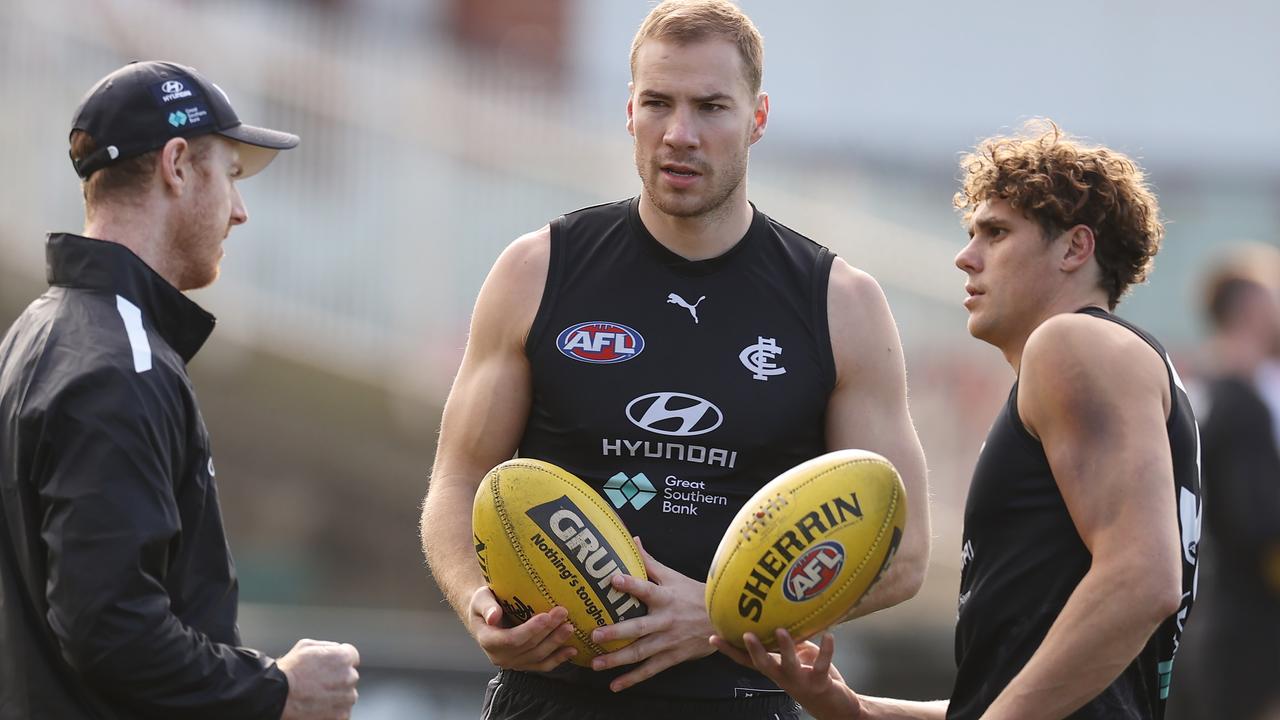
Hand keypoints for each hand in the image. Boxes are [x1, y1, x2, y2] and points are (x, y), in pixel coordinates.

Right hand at [277, 639, 359, 719]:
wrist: (278, 696)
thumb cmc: (290, 671)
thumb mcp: (306, 645)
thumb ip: (327, 646)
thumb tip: (336, 649)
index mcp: (343, 658)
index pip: (352, 657)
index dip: (339, 661)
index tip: (331, 666)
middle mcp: (349, 677)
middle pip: (349, 676)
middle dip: (338, 678)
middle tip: (319, 682)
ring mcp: (346, 697)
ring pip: (347, 695)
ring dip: (337, 695)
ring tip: (317, 695)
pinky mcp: (341, 715)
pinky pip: (343, 711)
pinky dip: (334, 710)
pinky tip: (319, 706)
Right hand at [468, 586, 576, 670]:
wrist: (485, 618)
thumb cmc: (484, 604)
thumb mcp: (481, 599)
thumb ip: (487, 607)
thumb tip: (493, 616)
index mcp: (488, 640)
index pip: (512, 639)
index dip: (530, 630)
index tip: (546, 616)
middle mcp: (500, 656)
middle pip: (529, 647)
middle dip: (548, 631)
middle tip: (563, 614)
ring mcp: (514, 663)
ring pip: (538, 656)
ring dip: (556, 643)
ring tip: (570, 628)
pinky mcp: (525, 664)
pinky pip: (543, 664)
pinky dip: (558, 658)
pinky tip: (572, 650)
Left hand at [589, 538, 714, 690]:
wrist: (722, 620)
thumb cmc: (694, 595)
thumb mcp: (674, 577)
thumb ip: (650, 562)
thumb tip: (633, 540)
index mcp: (666, 597)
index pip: (647, 589)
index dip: (631, 584)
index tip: (613, 579)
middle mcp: (666, 620)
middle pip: (639, 627)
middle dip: (617, 632)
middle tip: (596, 634)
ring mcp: (669, 641)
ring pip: (641, 652)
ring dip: (617, 659)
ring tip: (596, 663)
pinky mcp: (672, 657)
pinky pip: (650, 669)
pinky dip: (632, 679)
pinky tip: (615, 685)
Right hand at [711, 630, 863, 719]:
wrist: (836, 706)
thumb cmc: (814, 676)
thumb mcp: (799, 656)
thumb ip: (789, 641)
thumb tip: (781, 614)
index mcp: (775, 670)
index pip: (747, 661)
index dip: (730, 650)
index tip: (713, 637)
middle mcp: (783, 677)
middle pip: (763, 665)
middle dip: (753, 650)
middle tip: (746, 634)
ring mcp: (800, 682)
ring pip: (789, 666)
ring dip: (785, 648)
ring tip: (781, 631)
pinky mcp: (820, 683)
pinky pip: (822, 665)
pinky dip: (826, 650)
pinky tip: (829, 635)